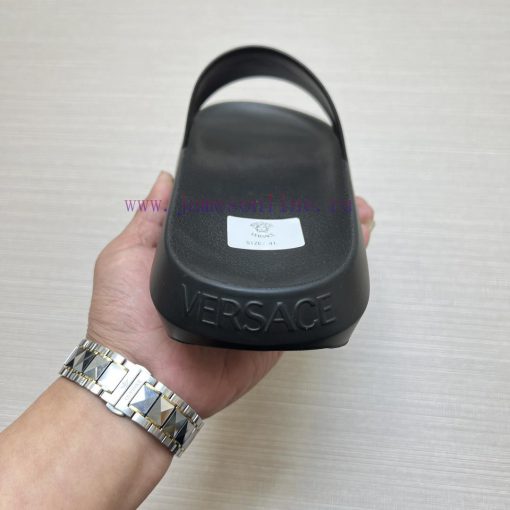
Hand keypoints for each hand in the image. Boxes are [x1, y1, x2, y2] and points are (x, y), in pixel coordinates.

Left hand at [87, 172, 374, 417]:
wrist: (142, 380)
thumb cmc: (124, 320)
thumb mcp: (127, 256)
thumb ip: (150, 219)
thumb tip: (166, 176)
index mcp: (207, 258)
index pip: (246, 220)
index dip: (271, 199)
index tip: (293, 177)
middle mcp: (236, 279)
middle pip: (283, 243)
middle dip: (317, 219)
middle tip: (344, 199)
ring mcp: (257, 306)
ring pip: (303, 273)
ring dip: (335, 248)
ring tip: (361, 221)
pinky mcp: (272, 333)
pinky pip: (304, 312)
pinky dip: (331, 292)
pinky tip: (353, 266)